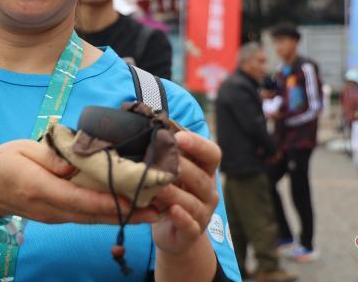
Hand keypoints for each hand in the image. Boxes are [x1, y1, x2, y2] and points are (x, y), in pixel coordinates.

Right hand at [0, 139, 158, 224]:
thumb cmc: (4, 164)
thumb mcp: (24, 150)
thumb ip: (52, 156)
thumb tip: (78, 160)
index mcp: (42, 188)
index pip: (80, 198)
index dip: (108, 201)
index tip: (134, 201)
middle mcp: (52, 208)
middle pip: (94, 214)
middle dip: (127, 213)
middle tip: (159, 209)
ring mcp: (56, 215)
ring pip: (94, 219)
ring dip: (124, 216)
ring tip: (154, 211)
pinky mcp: (60, 216)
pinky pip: (88, 217)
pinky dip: (110, 213)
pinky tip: (130, 209)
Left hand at [151, 131, 221, 254]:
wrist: (173, 232)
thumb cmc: (170, 193)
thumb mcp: (170, 173)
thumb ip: (165, 154)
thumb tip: (145, 125)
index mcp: (205, 171)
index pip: (212, 154)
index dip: (198, 145)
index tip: (178, 137)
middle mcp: (209, 192)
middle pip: (201, 178)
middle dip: (183, 168)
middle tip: (162, 160)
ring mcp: (203, 213)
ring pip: (193, 202)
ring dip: (175, 193)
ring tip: (158, 186)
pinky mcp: (192, 232)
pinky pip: (190, 225)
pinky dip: (182, 218)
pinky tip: (172, 211)